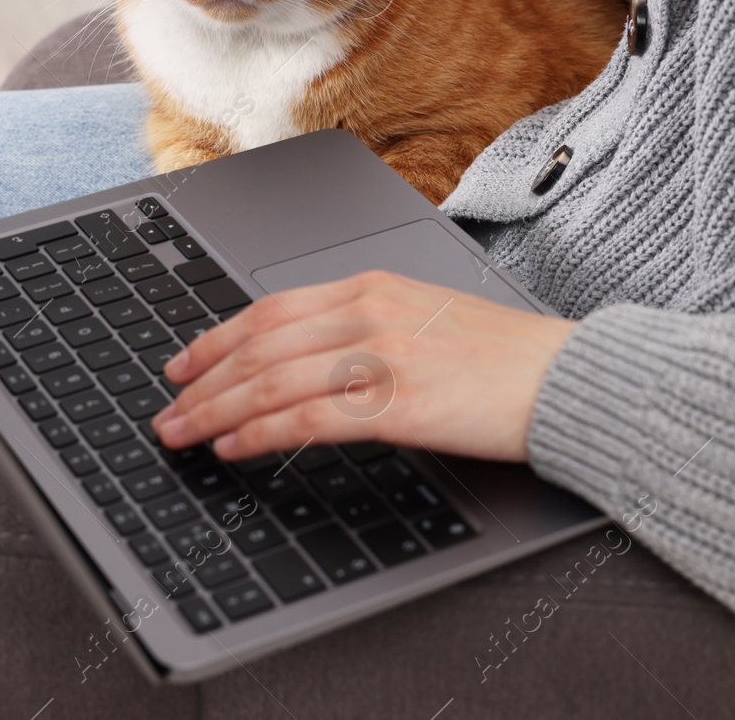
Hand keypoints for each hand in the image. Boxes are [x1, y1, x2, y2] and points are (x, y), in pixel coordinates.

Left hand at [150, 270, 574, 462]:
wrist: (568, 377)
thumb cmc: (509, 357)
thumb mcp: (431, 319)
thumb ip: (373, 327)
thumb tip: (316, 359)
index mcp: (377, 285)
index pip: (273, 307)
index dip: (217, 336)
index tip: (186, 362)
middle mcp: (372, 311)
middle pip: (261, 344)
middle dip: (202, 379)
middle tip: (166, 408)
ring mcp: (384, 355)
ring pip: (272, 380)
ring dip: (216, 409)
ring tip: (181, 434)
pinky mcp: (400, 404)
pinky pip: (309, 419)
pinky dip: (260, 433)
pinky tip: (233, 448)